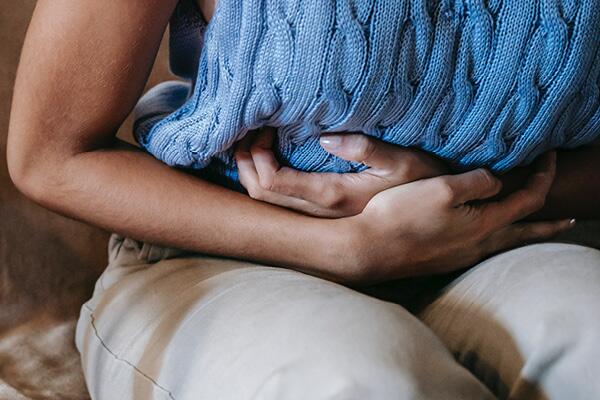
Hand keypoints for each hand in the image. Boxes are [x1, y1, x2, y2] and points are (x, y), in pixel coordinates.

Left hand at [234, 127, 447, 217]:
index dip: (257, 156)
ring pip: (266, 203)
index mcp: (333, 197)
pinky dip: (265, 181)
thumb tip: (325, 139)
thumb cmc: (423, 184)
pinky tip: (269, 161)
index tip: (264, 128)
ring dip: (252, 173)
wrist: (433, 218)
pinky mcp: (323, 216)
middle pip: (260, 195)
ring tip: (254, 143)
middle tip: (249, 132)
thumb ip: (367, 149)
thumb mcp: (404, 161)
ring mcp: (319, 218)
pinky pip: (280, 204)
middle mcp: (319, 214)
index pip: (273, 182)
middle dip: (245, 162)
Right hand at [334, 152, 573, 283]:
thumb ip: (477, 181)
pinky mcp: (443, 260)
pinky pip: (482, 247)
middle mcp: (478, 245)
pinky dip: (496, 237)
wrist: (369, 249)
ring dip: (523, 232)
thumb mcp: (443, 188)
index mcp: (484, 224)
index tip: (549, 157)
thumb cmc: (402, 216)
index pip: (528, 199)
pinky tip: (484, 235)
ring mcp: (460, 256)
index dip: (544, 176)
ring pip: (504, 243)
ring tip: (532, 229)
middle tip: (570, 220)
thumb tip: (495, 181)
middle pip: (525, 233)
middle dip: (549, 224)